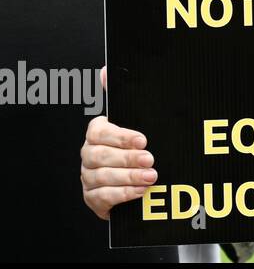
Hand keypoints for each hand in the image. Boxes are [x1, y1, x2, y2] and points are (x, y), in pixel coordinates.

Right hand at [81, 68, 155, 220]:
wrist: (144, 175)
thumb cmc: (139, 144)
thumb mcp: (137, 119)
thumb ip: (122, 95)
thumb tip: (106, 70)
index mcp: (98, 132)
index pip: (100, 132)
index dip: (121, 137)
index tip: (143, 140)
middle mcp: (89, 154)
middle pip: (100, 156)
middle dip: (127, 159)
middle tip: (150, 160)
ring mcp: (89, 177)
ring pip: (102, 177)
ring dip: (128, 178)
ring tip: (151, 178)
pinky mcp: (94, 198)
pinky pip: (102, 197)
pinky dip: (122, 194)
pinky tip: (139, 192)